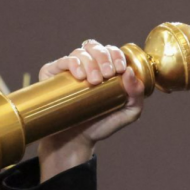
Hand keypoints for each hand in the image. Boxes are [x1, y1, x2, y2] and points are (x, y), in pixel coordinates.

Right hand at [36, 39, 144, 182]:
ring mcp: (69, 69)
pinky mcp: (52, 74)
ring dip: (90, 62)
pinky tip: (79, 75)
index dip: (116, 55)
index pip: (111, 51)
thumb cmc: (101, 125)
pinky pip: (62, 61)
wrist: (75, 141)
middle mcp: (86, 65)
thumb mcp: (127, 113)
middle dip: (104, 58)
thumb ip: (136, 96)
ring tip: (93, 80)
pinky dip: (72, 63)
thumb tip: (130, 72)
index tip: (120, 70)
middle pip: (96, 48)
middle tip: (107, 75)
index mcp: (104, 68)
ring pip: (80, 53)